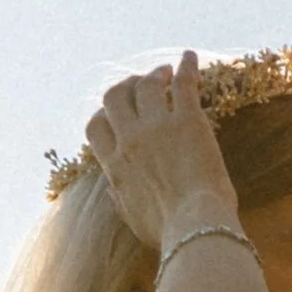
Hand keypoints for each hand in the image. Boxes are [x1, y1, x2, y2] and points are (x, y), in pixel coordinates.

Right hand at [84, 55, 241, 254]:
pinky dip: (186, 66)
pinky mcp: (187, 120)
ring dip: (154, 74)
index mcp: (115, 166)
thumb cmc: (169, 233)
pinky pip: (183, 82)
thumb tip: (112, 191)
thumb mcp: (133, 220)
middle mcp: (130, 141)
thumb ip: (121, 199)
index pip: (96, 127)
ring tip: (167, 72)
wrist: (196, 229)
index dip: (104, 114)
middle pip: (114, 97)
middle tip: (142, 85)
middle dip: (125, 86)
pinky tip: (190, 57)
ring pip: (145, 84)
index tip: (118, 112)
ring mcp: (157, 127)